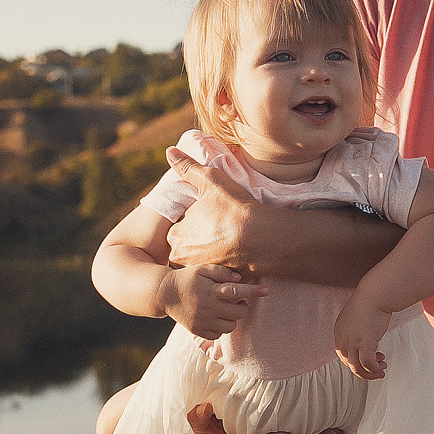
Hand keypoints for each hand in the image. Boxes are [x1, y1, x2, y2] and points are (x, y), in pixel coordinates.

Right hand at [161, 264, 266, 339]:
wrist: (165, 294)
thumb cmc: (188, 278)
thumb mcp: (202, 268)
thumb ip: (221, 272)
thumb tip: (239, 279)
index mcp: (210, 291)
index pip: (236, 291)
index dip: (253, 291)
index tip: (267, 291)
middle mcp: (208, 307)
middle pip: (238, 312)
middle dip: (242, 306)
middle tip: (235, 299)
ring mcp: (203, 321)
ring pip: (230, 326)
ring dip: (232, 318)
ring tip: (224, 309)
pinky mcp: (198, 331)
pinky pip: (218, 335)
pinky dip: (220, 328)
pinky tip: (214, 317)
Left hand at [162, 151, 263, 272]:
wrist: (263, 237)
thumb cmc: (235, 208)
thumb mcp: (210, 181)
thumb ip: (188, 168)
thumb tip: (170, 152)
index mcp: (176, 235)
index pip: (178, 228)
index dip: (193, 222)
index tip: (208, 217)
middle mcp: (184, 257)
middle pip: (188, 247)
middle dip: (200, 240)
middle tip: (219, 230)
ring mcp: (202, 271)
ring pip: (202, 260)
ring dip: (211, 254)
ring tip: (229, 242)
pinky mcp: (221, 280)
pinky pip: (219, 272)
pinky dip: (226, 265)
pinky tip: (238, 255)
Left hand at [333, 296, 391, 379]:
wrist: (375, 295)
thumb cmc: (370, 303)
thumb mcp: (357, 319)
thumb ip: (357, 329)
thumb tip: (367, 338)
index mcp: (339, 333)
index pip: (343, 356)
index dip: (357, 361)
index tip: (370, 360)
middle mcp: (342, 339)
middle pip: (349, 364)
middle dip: (364, 370)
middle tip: (377, 369)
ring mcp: (351, 342)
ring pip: (356, 368)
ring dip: (370, 372)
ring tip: (381, 369)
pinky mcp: (363, 343)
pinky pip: (367, 364)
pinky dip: (374, 368)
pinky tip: (382, 364)